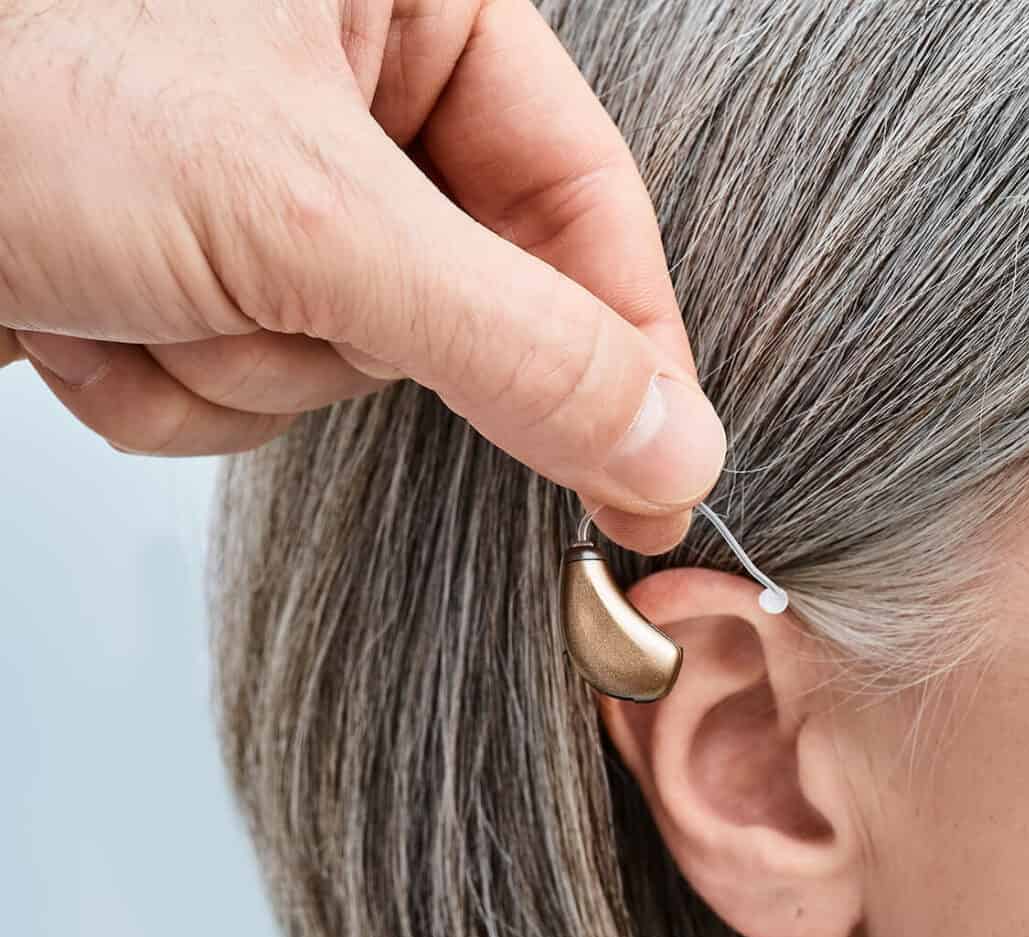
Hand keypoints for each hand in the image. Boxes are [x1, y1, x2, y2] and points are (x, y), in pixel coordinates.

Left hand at [0, 0, 721, 552]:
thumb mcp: (302, 216)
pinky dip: (156, 382)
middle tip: (259, 296)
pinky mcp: (163, 252)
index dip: (626, 352)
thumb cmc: (4, 80)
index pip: (586, 198)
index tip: (663, 487)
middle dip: (341, 337)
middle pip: (462, 298)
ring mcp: (243, 169)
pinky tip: (71, 309)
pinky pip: (235, 380)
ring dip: (233, 365)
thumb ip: (517, 343)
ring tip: (124, 281)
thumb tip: (674, 446)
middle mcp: (334, 70)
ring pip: (339, 358)